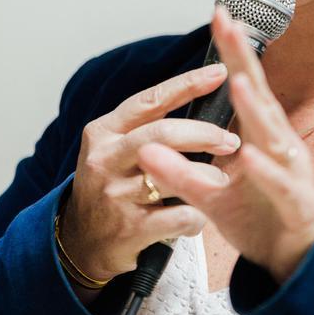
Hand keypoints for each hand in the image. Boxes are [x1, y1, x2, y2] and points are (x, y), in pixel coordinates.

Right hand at [60, 64, 240, 282]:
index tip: (218, 73)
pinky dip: (197, 216)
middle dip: (204, 133)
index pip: (150, 100)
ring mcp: (115, 195)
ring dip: (207, 177)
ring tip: (222, 179)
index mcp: (104, 132)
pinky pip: (179, 216)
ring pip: (173, 176)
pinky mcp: (129, 229)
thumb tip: (201, 95)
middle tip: (231, 140)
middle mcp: (105, 159)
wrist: (82, 241)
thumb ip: (147, 125)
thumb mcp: (115, 148)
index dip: (187, 85)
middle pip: (162, 134)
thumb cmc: (111, 185)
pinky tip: (201, 215)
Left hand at [138, 5, 313, 283]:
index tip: (219, 17)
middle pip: (259, 96)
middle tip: (230, 24)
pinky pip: (277, 182)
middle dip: (245, 60)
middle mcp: (278, 144)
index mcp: (259, 136)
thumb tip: (145, 151)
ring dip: (253, 108)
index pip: (243, 86)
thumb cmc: (256, 217)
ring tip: (236, 80)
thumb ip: (180, 172)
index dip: (232, 53)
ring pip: (272, 135)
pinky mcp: (296, 200)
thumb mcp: (210, 194)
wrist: (291, 260)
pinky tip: (248, 154)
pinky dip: (263, 168)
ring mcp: (290, 170)